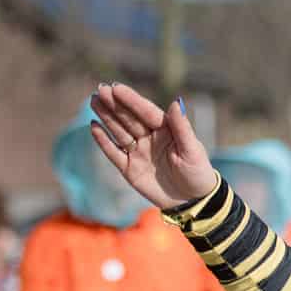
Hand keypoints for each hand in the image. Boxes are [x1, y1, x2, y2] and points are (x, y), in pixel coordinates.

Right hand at [87, 83, 217, 209]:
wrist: (192, 201)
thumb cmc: (197, 172)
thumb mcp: (192, 150)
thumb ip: (182, 127)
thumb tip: (176, 101)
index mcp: (166, 129)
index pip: (146, 111)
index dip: (131, 100)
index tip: (116, 88)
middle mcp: (150, 137)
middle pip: (129, 118)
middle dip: (115, 104)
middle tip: (100, 90)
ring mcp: (138, 152)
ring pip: (119, 131)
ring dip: (106, 117)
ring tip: (94, 101)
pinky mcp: (129, 168)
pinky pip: (114, 152)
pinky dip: (103, 141)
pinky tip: (94, 126)